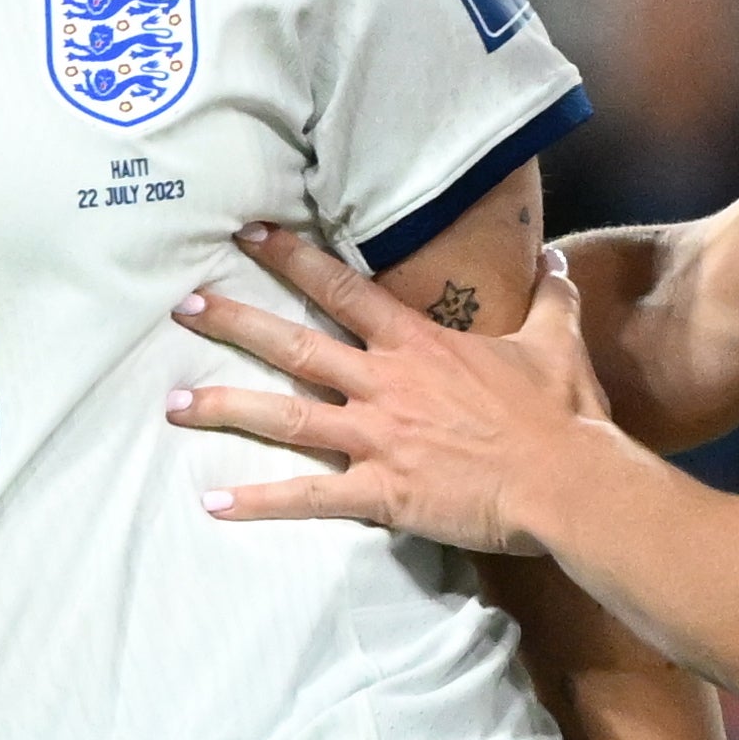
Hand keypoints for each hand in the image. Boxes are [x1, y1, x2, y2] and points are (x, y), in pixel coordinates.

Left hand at [169, 220, 614, 551]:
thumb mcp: (557, 344)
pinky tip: (214, 505)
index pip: (343, 287)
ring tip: (172, 402)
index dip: (293, 258)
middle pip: (295, 345)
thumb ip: (549, 299)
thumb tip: (557, 262)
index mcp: (419, 344)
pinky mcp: (380, 492)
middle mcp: (384, 382)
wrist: (567, 482)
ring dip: (224, 406)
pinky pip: (308, 497)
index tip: (250, 234)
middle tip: (183, 305)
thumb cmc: (562, 415)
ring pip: (284, 416)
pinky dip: (260, 502)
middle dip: (235, 321)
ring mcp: (376, 437)